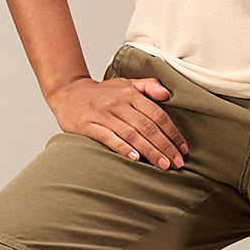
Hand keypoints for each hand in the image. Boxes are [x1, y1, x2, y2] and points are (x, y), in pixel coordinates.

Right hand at [50, 73, 189, 169]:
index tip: (183, 148)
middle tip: (177, 163)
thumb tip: (167, 94)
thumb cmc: (101, 92)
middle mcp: (118, 103)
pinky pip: (108, 137)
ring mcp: (102, 114)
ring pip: (131, 134)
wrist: (67, 91)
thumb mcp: (125, 84)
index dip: (172, 132)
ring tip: (163, 165)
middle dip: (165, 146)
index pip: (157, 114)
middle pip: (147, 126)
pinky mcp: (87, 125)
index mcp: (130, 93)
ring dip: (149, 151)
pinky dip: (123, 148)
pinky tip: (135, 158)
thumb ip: (147, 87)